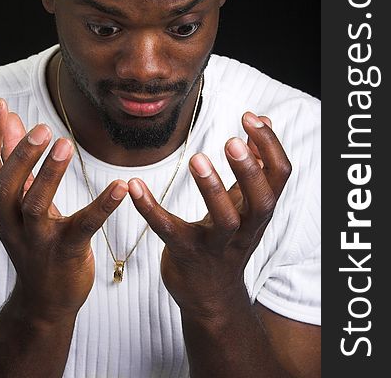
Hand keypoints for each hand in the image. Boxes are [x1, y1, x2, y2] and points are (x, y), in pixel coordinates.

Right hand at [0, 98, 127, 320]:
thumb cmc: (34, 240)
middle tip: (42, 128)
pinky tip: (120, 186)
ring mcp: (38, 240)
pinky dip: (102, 206)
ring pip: (35, 206)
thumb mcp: (18, 202)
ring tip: (65, 144)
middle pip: (4, 186)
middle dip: (20, 156)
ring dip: (49, 174)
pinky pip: (84, 227)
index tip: (0, 105)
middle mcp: (12, 222)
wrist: (45, 300)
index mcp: (0, 206)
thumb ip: (15, 161)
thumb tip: (10, 120)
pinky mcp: (66, 253)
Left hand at [127, 111, 290, 315]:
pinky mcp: (185, 253)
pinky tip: (134, 185)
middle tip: (233, 141)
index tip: (250, 118)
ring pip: (223, 220)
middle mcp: (245, 229)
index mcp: (259, 211)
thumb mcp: (246, 203)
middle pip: (261, 201)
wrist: (211, 296)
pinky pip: (168, 229)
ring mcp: (216, 245)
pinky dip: (149, 207)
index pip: (280, 176)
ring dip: (211, 188)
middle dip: (249, 171)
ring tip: (197, 158)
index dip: (270, 146)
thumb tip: (264, 121)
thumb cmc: (229, 240)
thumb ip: (254, 164)